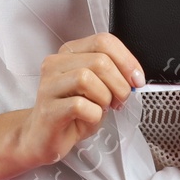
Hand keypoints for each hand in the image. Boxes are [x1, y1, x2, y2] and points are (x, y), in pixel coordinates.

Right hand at [12, 32, 145, 170]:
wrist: (43, 138)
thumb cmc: (72, 114)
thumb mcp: (97, 89)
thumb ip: (112, 76)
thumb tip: (134, 76)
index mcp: (70, 53)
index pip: (103, 41)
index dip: (126, 60)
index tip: (136, 79)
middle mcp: (56, 63)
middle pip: (99, 60)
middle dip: (119, 83)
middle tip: (120, 100)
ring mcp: (49, 85)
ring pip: (87, 78)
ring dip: (105, 97)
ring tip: (102, 108)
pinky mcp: (48, 108)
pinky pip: (79, 105)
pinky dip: (94, 114)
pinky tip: (89, 119)